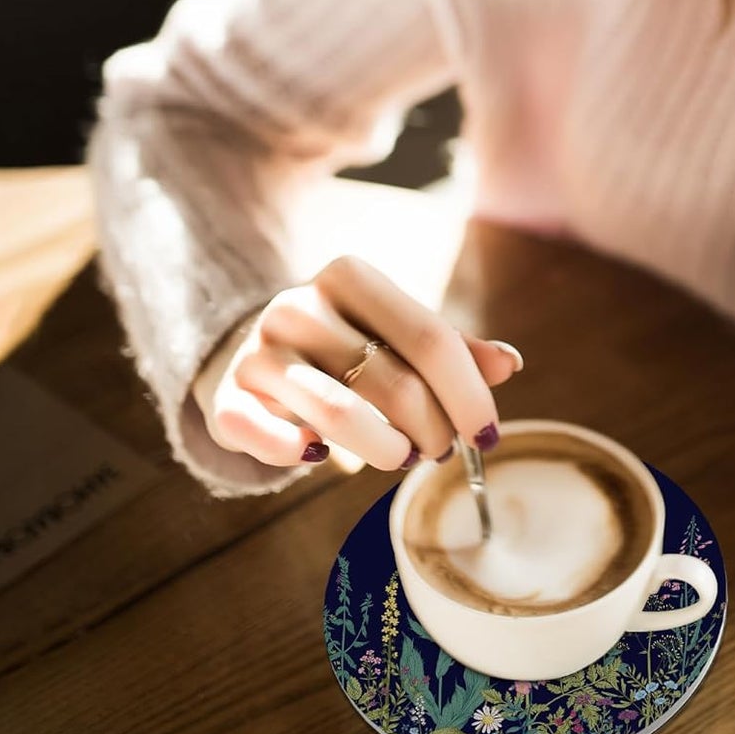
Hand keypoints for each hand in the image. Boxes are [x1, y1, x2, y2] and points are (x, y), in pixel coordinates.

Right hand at [193, 256, 523, 469]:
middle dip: (431, 429)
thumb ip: (453, 347)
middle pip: (393, 381)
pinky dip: (304, 457)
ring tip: (402, 456)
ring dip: (386, 449)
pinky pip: (269, 438)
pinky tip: (325, 457)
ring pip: (339, 414)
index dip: (468, 394)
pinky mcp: (225, 398)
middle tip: (439, 448)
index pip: (431, 338)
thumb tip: (509, 364)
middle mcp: (299, 305)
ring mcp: (258, 351)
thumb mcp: (396, 330)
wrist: (249, 347)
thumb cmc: (345, 341)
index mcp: (350, 276)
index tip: (487, 435)